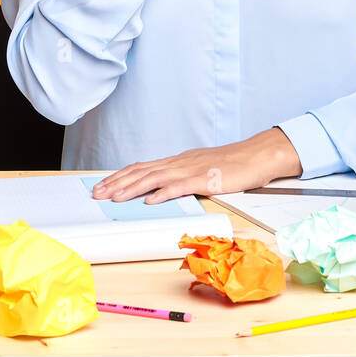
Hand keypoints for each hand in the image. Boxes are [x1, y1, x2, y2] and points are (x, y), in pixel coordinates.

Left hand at [91, 127, 303, 203]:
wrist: (257, 155)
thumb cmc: (233, 165)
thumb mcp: (202, 170)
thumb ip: (183, 179)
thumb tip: (162, 190)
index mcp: (178, 162)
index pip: (143, 168)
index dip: (121, 176)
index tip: (103, 185)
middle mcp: (180, 163)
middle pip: (142, 171)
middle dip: (117, 183)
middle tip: (97, 193)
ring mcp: (192, 170)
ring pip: (155, 178)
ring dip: (132, 188)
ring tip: (114, 197)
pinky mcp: (205, 179)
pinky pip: (180, 186)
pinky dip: (163, 193)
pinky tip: (150, 200)